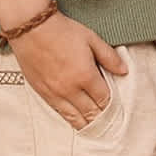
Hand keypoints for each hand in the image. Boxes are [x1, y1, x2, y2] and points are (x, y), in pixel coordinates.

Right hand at [12, 12, 127, 129]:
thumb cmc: (61, 30)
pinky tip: (76, 121)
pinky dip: (70, 119)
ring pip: (75, 118)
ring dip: (87, 124)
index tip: (117, 108)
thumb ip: (109, 57)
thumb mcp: (91, 38)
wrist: (31, 28)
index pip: (104, 99)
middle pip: (91, 113)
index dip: (112, 105)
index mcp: (85, 75)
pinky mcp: (42, 93)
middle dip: (102, 118)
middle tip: (110, 123)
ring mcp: (55, 93)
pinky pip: (59, 113)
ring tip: (96, 128)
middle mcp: (70, 89)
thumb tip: (123, 70)